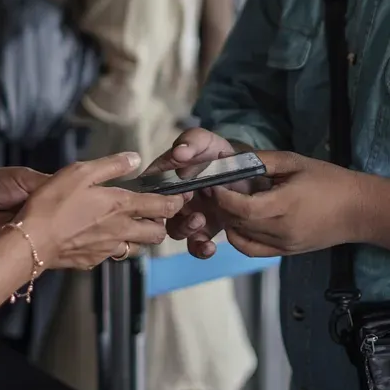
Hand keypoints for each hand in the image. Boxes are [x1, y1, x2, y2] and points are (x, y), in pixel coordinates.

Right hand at [16, 152, 187, 269]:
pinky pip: (113, 255)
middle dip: (161, 224)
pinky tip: (102, 237)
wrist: (32, 240)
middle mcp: (121, 230)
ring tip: (130, 225)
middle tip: (153, 213)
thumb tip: (135, 159)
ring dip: (140, 237)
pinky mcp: (93, 261)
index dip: (175, 203)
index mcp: (121, 206)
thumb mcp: (81, 172)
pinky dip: (115, 246)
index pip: (162, 207)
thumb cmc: (54, 203)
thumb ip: (112, 165)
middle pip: (157, 234)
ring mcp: (108, 249)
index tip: (179, 198)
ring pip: (138, 247)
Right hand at [144, 127, 250, 259]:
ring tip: (200, 220)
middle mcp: (172, 199)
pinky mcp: (205, 230)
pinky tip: (210, 246)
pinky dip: (201, 250)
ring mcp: (188, 216)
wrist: (242, 167)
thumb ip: (191, 142)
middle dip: (169, 212)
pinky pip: (197, 246)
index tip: (171, 189)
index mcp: (164, 177)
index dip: (154, 192)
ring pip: (176, 232)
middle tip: (186, 200)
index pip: (148, 187)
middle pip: (158, 214)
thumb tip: (179, 152)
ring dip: (185, 230)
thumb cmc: (214, 151)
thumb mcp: (203, 140)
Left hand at [211, 151, 366, 257]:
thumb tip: (229, 159)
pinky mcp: (286, 252)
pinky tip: (237, 222)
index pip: (243, 208)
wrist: (358, 210)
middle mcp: (283, 229)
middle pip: (238, 223)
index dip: (223, 197)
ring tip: (227, 202)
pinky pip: (252, 250)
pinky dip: (239, 238)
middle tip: (214, 189)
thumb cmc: (328, 180)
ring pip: (242, 236)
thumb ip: (261, 160)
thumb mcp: (295, 162)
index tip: (213, 183)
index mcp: (286, 204)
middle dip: (221, 206)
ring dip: (229, 220)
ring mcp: (284, 244)